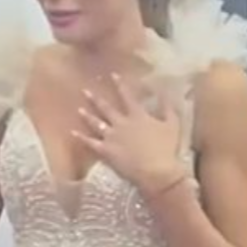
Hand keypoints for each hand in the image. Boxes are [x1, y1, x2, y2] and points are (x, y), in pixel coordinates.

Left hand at [73, 73, 187, 196]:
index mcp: (138, 116)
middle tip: (85, 91)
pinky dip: (81, 138)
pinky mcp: (105, 151)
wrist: (156, 171)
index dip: (120, 85)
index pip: (128, 96)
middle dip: (96, 99)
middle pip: (107, 108)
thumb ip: (168, 108)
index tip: (112, 75)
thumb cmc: (166, 149)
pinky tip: (73, 133)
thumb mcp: (173, 125)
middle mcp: (122, 123)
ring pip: (96, 123)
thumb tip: (165, 93)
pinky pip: (90, 143)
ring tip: (79, 109)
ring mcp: (111, 137)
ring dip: (87, 115)